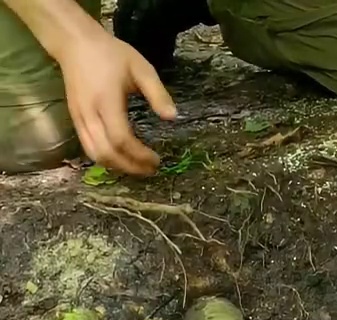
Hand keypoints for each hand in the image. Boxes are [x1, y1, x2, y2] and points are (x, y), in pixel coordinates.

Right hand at [57, 31, 176, 174]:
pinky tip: (122, 157)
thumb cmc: (111, 54)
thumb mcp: (141, 69)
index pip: (121, 139)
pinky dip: (105, 157)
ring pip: (95, 154)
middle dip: (130, 167)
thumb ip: (158, 94)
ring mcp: (78, 118)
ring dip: (117, 166)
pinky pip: (88, 146)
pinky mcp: (75, 119)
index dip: (139, 155)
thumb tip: (173, 117)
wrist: (75, 44)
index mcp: (106, 102)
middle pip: (107, 153)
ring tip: (139, 167)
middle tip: (151, 169)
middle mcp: (89, 114)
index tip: (157, 160)